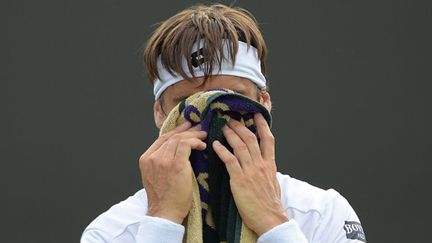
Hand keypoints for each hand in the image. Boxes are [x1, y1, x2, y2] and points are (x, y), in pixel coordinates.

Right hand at [139, 122, 206, 223]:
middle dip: (186, 130)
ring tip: (203, 136)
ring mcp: (163, 161)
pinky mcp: (175, 165)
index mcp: (146, 159)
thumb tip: (177, 149)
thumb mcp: (156, 176)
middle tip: (198, 128)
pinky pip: (186, 145)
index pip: (162, 138)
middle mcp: (152, 158)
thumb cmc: (164, 198)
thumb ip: (162, 162)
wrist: (164, 213)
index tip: (187, 126)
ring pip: (179, 139)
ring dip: (193, 136)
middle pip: (171, 137)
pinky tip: (202, 146)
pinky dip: (195, 142)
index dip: (176, 131)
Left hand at [212, 113, 287, 235]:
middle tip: (231, 118)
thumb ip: (267, 170)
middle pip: (251, 138)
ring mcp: (250, 171)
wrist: (270, 218)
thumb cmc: (269, 204)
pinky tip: (216, 145)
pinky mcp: (240, 180)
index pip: (268, 139)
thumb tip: (264, 163)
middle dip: (241, 126)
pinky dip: (222, 151)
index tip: (257, 114)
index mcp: (269, 164)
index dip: (262, 125)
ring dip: (230, 134)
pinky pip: (230, 161)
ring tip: (223, 126)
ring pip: (240, 146)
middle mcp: (260, 164)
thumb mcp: (273, 182)